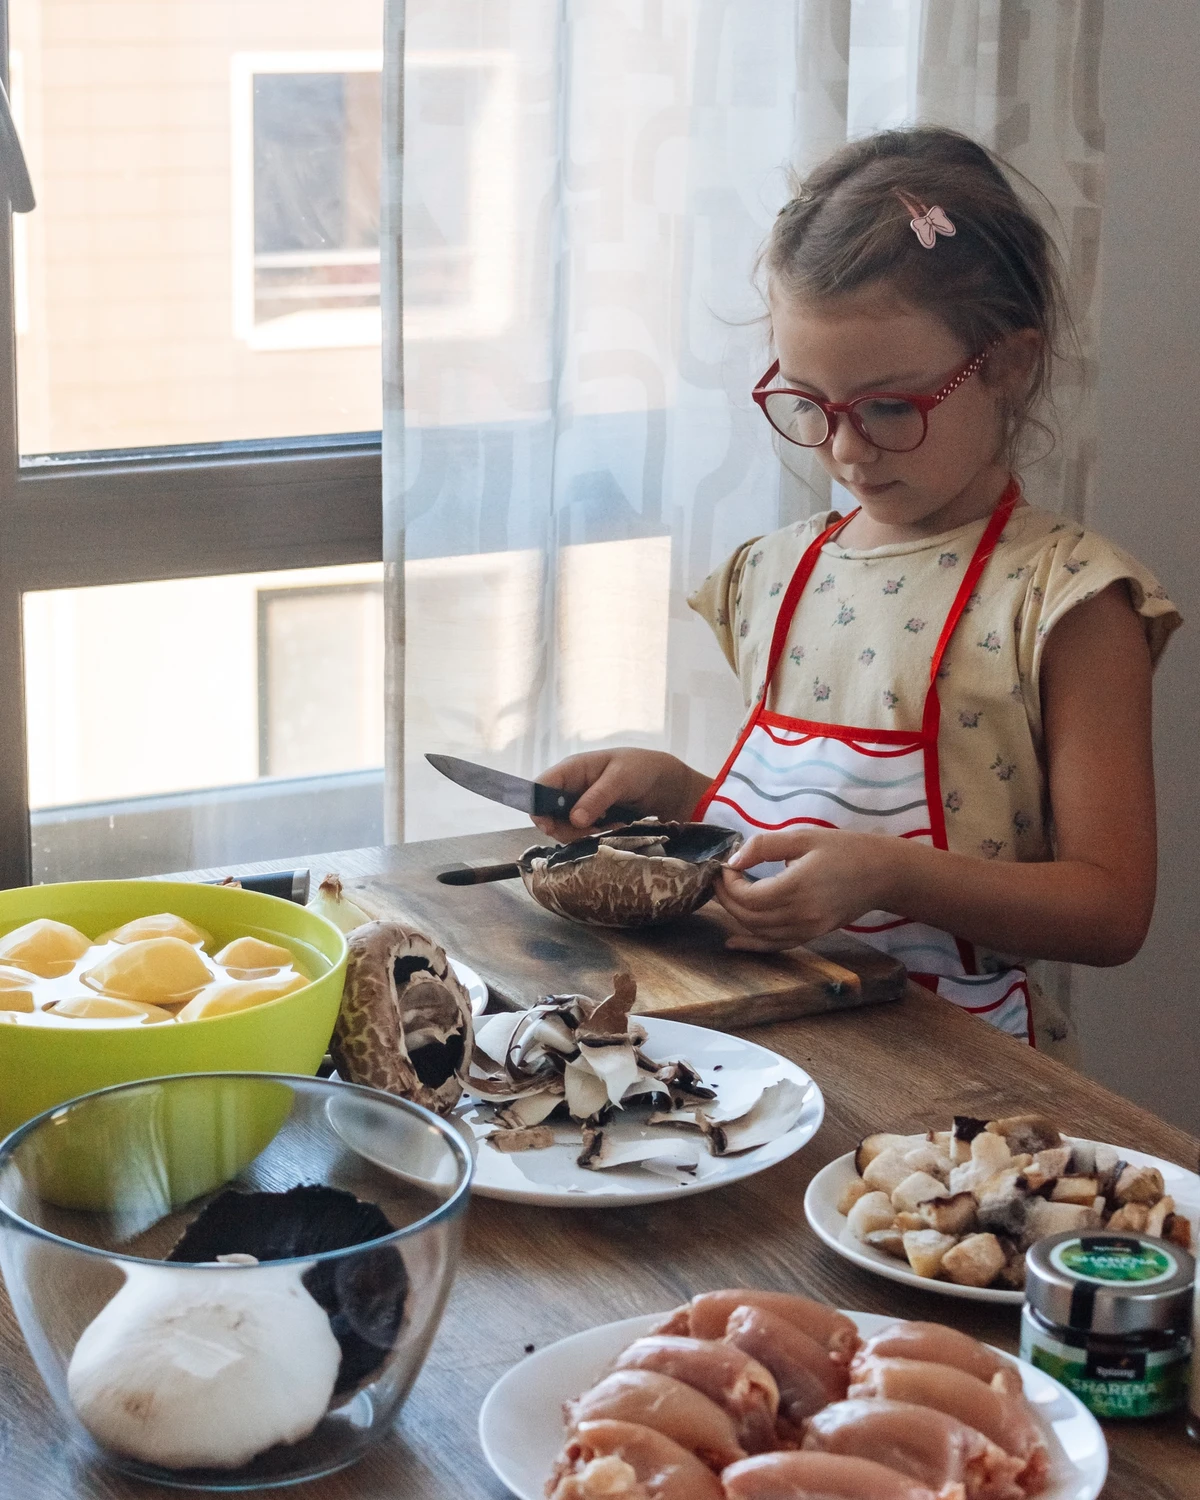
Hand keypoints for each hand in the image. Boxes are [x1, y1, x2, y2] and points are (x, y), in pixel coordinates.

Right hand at [531, 750, 710, 842]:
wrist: (667, 784)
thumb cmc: (643, 769)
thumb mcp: (621, 778)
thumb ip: (597, 797)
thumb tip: (574, 819)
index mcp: (572, 769)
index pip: (540, 787)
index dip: (539, 808)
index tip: (552, 827)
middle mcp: (571, 788)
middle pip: (548, 814)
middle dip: (565, 828)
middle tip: (593, 831)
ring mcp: (581, 805)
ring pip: (564, 828)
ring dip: (583, 834)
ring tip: (610, 827)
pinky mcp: (592, 819)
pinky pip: (581, 834)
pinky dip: (594, 837)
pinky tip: (613, 828)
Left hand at [715, 828, 899, 949]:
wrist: (882, 873)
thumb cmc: (843, 849)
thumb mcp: (802, 837)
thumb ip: (764, 845)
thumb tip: (733, 859)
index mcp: (797, 887)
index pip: (748, 896)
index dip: (729, 883)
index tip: (725, 866)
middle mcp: (801, 915)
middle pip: (749, 916)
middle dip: (726, 899)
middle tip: (718, 880)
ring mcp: (807, 929)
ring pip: (759, 932)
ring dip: (736, 916)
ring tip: (726, 896)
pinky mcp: (813, 935)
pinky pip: (776, 945)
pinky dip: (753, 945)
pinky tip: (733, 942)